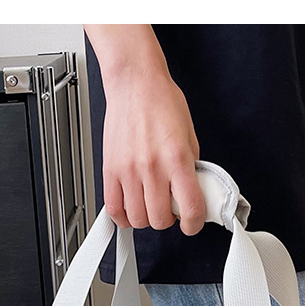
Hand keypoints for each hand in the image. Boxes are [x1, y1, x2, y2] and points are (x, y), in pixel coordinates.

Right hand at [84, 25, 205, 235]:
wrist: (134, 82)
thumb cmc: (161, 100)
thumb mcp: (189, 134)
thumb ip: (191, 166)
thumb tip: (193, 190)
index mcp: (177, 158)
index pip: (190, 208)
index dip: (194, 224)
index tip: (193, 222)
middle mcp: (152, 167)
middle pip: (161, 220)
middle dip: (170, 220)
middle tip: (171, 207)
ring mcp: (128, 171)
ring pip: (138, 219)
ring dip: (147, 218)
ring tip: (151, 205)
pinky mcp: (110, 170)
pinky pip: (113, 209)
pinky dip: (124, 217)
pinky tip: (131, 209)